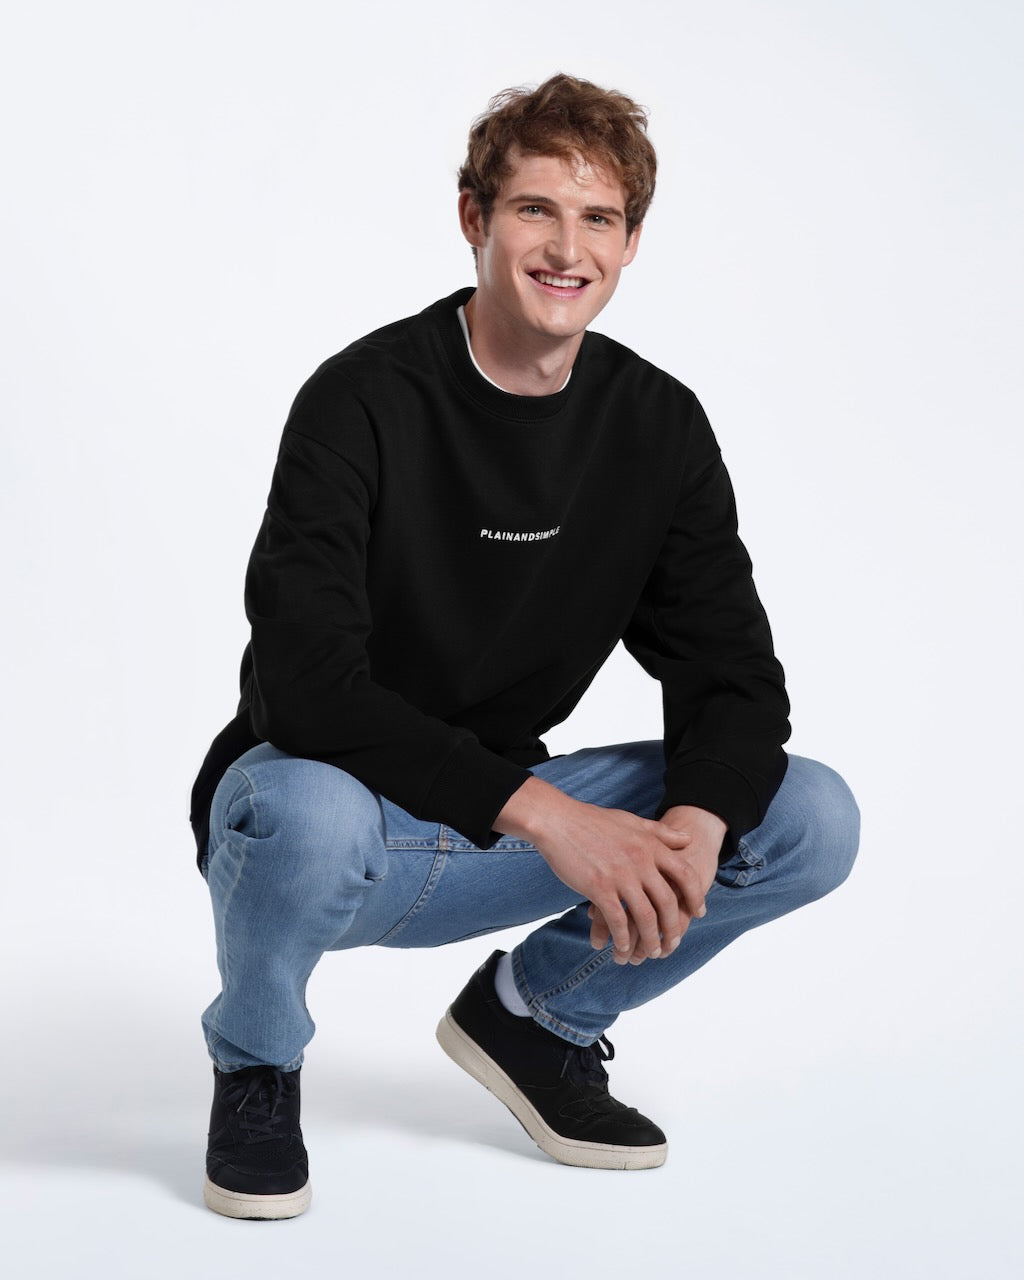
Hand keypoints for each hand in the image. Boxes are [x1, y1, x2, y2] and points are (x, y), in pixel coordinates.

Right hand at [587, 804, 724, 963]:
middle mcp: (640, 861)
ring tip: (651, 953)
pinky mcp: (599, 888)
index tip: (699, 912)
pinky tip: (622, 948)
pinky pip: (618, 921)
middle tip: (673, 943)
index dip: (695, 896)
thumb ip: (661, 832)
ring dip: (651, 940)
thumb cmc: (592, 820)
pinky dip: (623, 939)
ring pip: (646, 917)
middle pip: (668, 902)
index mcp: (650, 845)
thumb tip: (687, 839)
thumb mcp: (632, 821)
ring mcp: (621, 875)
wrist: (557, 820)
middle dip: (674, 928)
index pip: (685, 875)